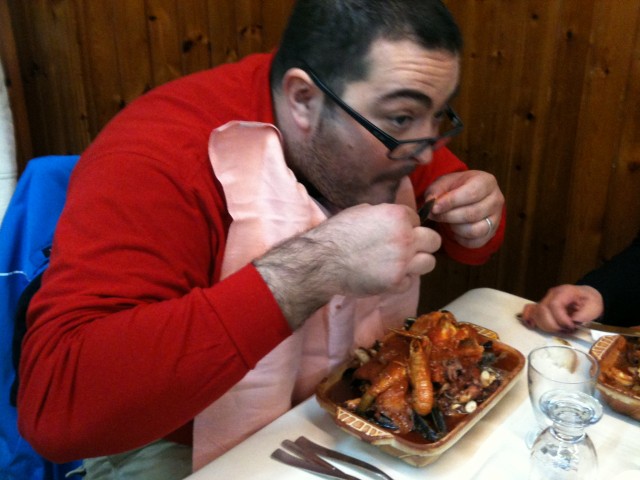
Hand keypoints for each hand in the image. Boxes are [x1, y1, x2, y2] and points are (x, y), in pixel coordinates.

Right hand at [254, 203, 441, 328]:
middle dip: (422, 244)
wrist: (322, 261)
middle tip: (408, 249)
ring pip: (429, 262)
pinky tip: (386, 277)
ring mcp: (403, 262)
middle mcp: (405, 237)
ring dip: (417, 263)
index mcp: (397, 216)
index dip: (408, 226)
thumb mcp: (362, 212)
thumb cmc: (337, 234)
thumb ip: (384, 215)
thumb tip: (393, 219)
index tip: (396, 233)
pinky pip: (410, 282)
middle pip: (434, 241)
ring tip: (401, 265)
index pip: (418, 219)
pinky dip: (401, 281)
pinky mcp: (396, 283)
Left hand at [425, 170, 503, 248]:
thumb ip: (436, 190)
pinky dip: (460, 238)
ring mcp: (496, 218)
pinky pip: (475, 242)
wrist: (467, 196)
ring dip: (454, 228)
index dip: (451, 202)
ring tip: (446, 221)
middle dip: (448, 216)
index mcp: (486, 182)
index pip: (471, 193)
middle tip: (434, 215)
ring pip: (475, 230)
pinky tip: (454, 229)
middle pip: (472, 214)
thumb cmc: (455, 188)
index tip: (434, 208)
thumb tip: (431, 203)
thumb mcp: (444, 182)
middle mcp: (496, 199)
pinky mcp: (491, 233)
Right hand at [520, 284, 603, 332]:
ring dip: (546, 326)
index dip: (560, 319)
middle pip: (542, 310)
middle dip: (553, 325)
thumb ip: (584, 314)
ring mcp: (545, 300)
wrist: (588, 297)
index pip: (554, 305)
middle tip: (565, 330)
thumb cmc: (591, 301)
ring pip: (536, 313)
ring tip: (559, 330)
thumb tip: (573, 322)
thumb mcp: (594, 306)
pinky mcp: (542, 307)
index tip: (571, 327)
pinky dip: (529, 318)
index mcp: (564, 292)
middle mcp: (551, 295)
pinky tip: (532, 325)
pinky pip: (529, 310)